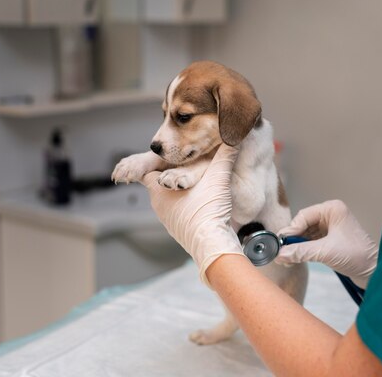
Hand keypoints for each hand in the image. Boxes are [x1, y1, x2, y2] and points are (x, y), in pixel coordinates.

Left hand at [140, 144, 242, 286]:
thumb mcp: (218, 178)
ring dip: (180, 190)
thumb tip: (234, 135)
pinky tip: (202, 201)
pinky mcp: (180, 231)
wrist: (213, 247)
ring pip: (170, 199)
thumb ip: (225, 155)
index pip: (147, 170)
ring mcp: (169, 221)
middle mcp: (160, 206)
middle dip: (171, 173)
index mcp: (159, 190)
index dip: (157, 161)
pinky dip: (187, 204)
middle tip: (185, 163)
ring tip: (196, 181)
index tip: (167, 155)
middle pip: (160, 183)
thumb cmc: (209, 213)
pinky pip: (179, 212)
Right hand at [275, 200, 377, 288]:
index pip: (304, 216)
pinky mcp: (330, 239)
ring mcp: (331, 227)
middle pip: (303, 224)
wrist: (374, 272)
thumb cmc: (357, 256)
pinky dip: (303, 250)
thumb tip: (280, 254)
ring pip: (305, 234)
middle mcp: (331, 215)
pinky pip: (311, 241)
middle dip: (292, 239)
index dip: (291, 230)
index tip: (280, 243)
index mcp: (332, 209)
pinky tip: (294, 258)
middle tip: (281, 252)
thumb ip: (301, 251)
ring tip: (286, 258)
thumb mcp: (325, 252)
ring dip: (296, 246)